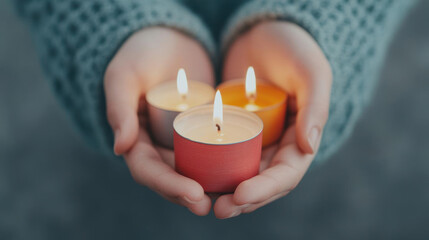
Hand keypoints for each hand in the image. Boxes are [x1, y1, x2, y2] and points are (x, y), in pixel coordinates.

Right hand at [104, 27, 213, 215]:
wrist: (169, 40)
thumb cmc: (141, 54)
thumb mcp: (125, 75)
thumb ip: (120, 107)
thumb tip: (121, 148)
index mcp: (136, 139)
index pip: (148, 170)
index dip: (168, 184)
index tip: (193, 192)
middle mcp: (158, 146)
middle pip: (171, 178)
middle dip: (189, 195)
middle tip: (211, 206)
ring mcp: (181, 141)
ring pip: (193, 171)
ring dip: (208, 188)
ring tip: (230, 199)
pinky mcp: (202, 132)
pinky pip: (212, 153)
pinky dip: (223, 165)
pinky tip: (243, 174)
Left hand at [214, 21, 331, 217]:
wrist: (264, 32)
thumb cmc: (293, 48)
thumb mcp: (310, 71)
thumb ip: (315, 106)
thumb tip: (310, 147)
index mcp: (301, 139)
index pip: (285, 175)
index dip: (265, 189)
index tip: (240, 195)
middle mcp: (278, 146)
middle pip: (261, 183)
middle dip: (242, 201)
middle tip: (218, 209)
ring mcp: (255, 141)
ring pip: (240, 175)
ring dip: (223, 192)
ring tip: (201, 201)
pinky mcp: (233, 132)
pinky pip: (222, 156)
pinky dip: (210, 170)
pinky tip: (192, 177)